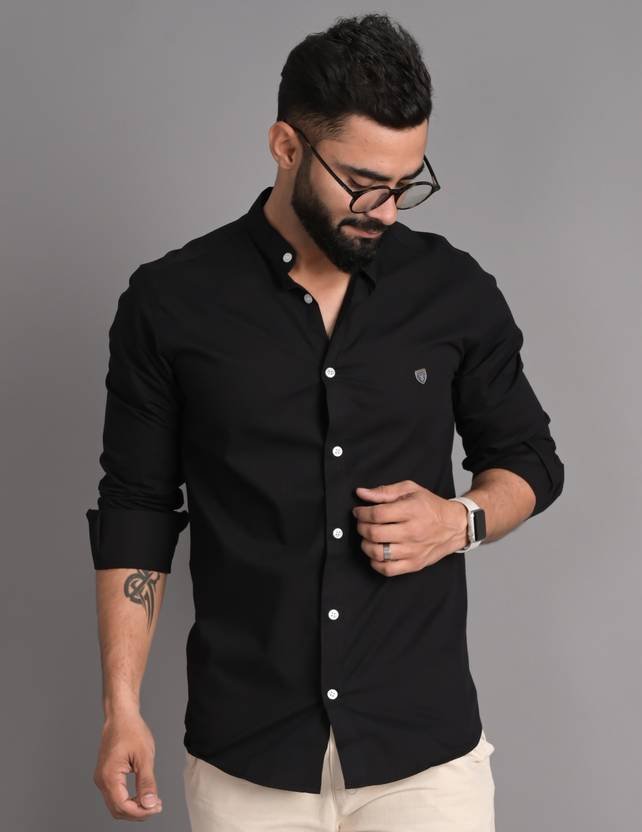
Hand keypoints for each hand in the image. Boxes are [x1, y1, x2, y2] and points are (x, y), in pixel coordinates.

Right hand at [93, 709, 162, 819]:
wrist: (121, 716)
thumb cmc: (131, 730)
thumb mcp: (144, 756)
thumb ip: (147, 782)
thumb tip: (150, 804)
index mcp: (109, 776)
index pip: (123, 806)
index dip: (141, 812)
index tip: (157, 807)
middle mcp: (101, 780)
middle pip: (117, 810)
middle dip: (138, 812)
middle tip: (157, 806)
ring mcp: (102, 778)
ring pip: (115, 805)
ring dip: (133, 808)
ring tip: (152, 801)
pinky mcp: (106, 775)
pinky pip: (115, 795)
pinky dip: (128, 800)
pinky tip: (142, 795)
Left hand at [352, 480, 467, 575]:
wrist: (454, 526)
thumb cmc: (431, 507)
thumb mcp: (410, 490)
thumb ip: (384, 491)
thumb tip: (361, 493)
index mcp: (411, 510)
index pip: (376, 514)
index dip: (362, 513)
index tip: (358, 512)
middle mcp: (412, 531)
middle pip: (374, 533)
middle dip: (361, 527)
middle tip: (362, 523)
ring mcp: (413, 550)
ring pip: (378, 553)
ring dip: (366, 545)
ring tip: (368, 538)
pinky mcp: (415, 564)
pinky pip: (388, 570)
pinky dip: (376, 563)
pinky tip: (377, 553)